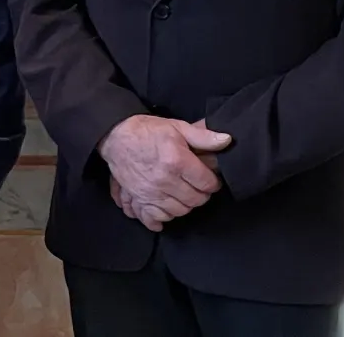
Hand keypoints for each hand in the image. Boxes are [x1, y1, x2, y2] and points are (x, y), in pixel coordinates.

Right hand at [98, 115, 230, 231]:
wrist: (116, 136)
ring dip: (185, 205)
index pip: (207, 184)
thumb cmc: (148, 131)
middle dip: (201, 194)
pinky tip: (165, 211)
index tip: (209, 179)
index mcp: (177, 161)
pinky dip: (162, 218)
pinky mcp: (139, 198)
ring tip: (183, 195)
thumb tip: (227, 141)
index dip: (212, 182)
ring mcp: (151, 192)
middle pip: (195, 200)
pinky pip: (155, 218)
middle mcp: (165, 180)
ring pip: (179, 211)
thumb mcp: (177, 127)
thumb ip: (203, 136)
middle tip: (197, 186)